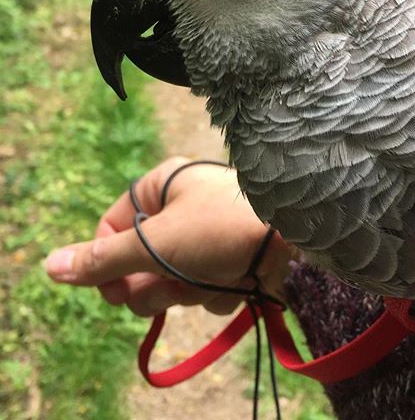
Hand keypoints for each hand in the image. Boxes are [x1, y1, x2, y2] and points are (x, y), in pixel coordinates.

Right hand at [45, 157, 293, 316]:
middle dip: (158, 282)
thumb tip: (51, 266)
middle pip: (143, 262)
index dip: (108, 265)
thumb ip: (105, 259)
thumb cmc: (222, 227)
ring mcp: (210, 234)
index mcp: (161, 187)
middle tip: (174, 282)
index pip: (112, 229)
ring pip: (177, 281)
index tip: (114, 293)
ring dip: (193, 289)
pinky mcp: (233, 256)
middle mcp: (183, 207)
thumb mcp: (157, 243)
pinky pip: (209, 287)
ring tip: (216, 273)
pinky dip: (220, 290)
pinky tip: (240, 278)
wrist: (298, 233)